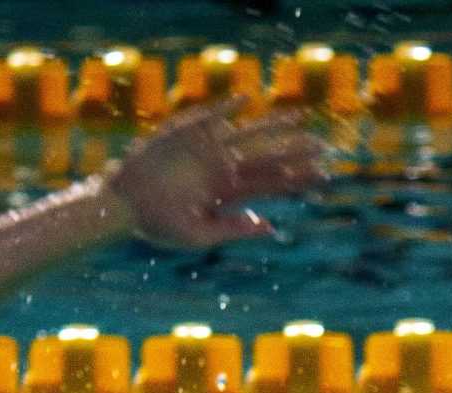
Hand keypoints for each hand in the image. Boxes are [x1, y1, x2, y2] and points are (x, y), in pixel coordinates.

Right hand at [102, 102, 327, 247]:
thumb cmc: (159, 224)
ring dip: (275, 126)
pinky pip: (213, 116)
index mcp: (229, 193)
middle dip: (297, 152)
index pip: (271, 184)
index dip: (298, 179)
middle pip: (269, 158)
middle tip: (327, 147)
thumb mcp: (199, 235)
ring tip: (301, 117)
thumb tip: (270, 227)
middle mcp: (224, 169)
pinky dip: (228, 107)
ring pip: (249, 135)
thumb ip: (234, 228)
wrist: (124, 205)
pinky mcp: (187, 133)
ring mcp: (208, 149)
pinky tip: (247, 99)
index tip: (324, 176)